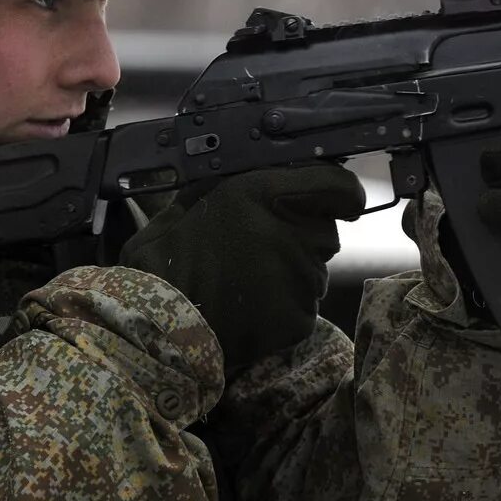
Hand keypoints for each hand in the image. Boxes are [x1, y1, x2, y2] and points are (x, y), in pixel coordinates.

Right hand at [119, 163, 366, 371]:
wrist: (155, 327)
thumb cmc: (164, 262)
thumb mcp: (189, 203)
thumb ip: (232, 185)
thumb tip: (263, 173)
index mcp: (260, 194)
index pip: (335, 186)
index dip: (342, 194)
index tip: (344, 201)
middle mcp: (288, 232)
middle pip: (326, 232)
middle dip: (303, 239)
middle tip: (261, 254)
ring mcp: (297, 278)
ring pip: (316, 272)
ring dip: (294, 276)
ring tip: (249, 285)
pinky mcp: (298, 318)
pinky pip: (305, 308)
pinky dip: (286, 310)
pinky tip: (252, 310)